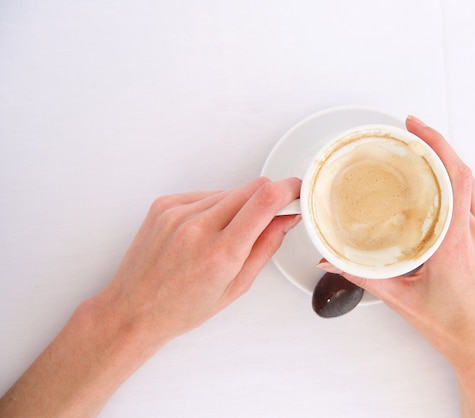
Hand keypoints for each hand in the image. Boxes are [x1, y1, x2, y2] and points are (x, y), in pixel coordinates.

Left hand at [99, 176, 301, 344]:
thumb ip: (266, 247)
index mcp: (221, 252)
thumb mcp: (237, 287)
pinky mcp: (164, 204)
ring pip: (229, 191)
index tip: (297, 191)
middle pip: (251, 189)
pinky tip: (203, 233)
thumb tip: (286, 217)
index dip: (289, 190)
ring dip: (237, 207)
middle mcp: (198, 227)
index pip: (265, 200)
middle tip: (265, 221)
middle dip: (266, 201)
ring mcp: (177, 212)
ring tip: (223, 237)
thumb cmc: (183, 308)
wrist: (134, 310)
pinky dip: (213, 208)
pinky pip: (205, 194)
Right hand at [321, 116, 474, 416]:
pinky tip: (438, 184)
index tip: (415, 128)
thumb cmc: (455, 328)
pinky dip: (456, 182)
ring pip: (470, 185)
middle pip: (462, 173)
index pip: (454, 179)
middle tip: (413, 129)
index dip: (437, 146)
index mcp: (455, 243)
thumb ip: (363, 277)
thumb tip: (333, 260)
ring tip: (422, 151)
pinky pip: (473, 200)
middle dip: (438, 145)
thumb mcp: (402, 301)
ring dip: (448, 162)